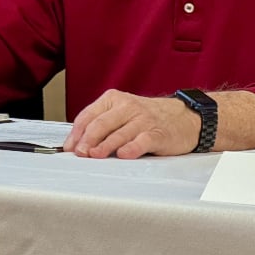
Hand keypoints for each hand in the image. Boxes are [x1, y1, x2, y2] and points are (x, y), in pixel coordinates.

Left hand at [63, 89, 199, 158]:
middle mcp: (127, 107)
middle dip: (87, 140)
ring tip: (93, 155)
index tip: (69, 147)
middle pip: (101, 124)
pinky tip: (123, 155)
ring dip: (104, 146)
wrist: (184, 117)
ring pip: (119, 133)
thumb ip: (102, 125)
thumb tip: (78, 144)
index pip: (88, 115)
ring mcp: (143, 119)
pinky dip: (131, 148)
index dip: (76, 133)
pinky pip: (142, 140)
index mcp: (113, 99)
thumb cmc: (147, 118)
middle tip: (79, 153)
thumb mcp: (121, 114)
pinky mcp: (158, 133)